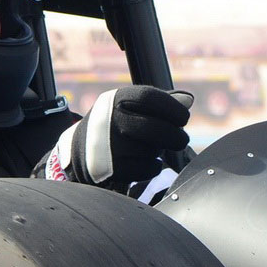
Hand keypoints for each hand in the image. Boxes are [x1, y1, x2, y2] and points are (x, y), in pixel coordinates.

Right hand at [46, 86, 191, 185]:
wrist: (78, 149)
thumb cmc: (114, 123)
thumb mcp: (129, 106)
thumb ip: (159, 102)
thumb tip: (188, 100)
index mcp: (116, 99)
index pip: (150, 97)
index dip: (172, 107)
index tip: (184, 117)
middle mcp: (110, 120)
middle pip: (154, 128)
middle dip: (175, 135)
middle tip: (181, 139)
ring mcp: (109, 145)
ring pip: (152, 150)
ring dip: (160, 151)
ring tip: (152, 148)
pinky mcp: (111, 168)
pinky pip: (147, 168)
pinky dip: (154, 166)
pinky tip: (146, 162)